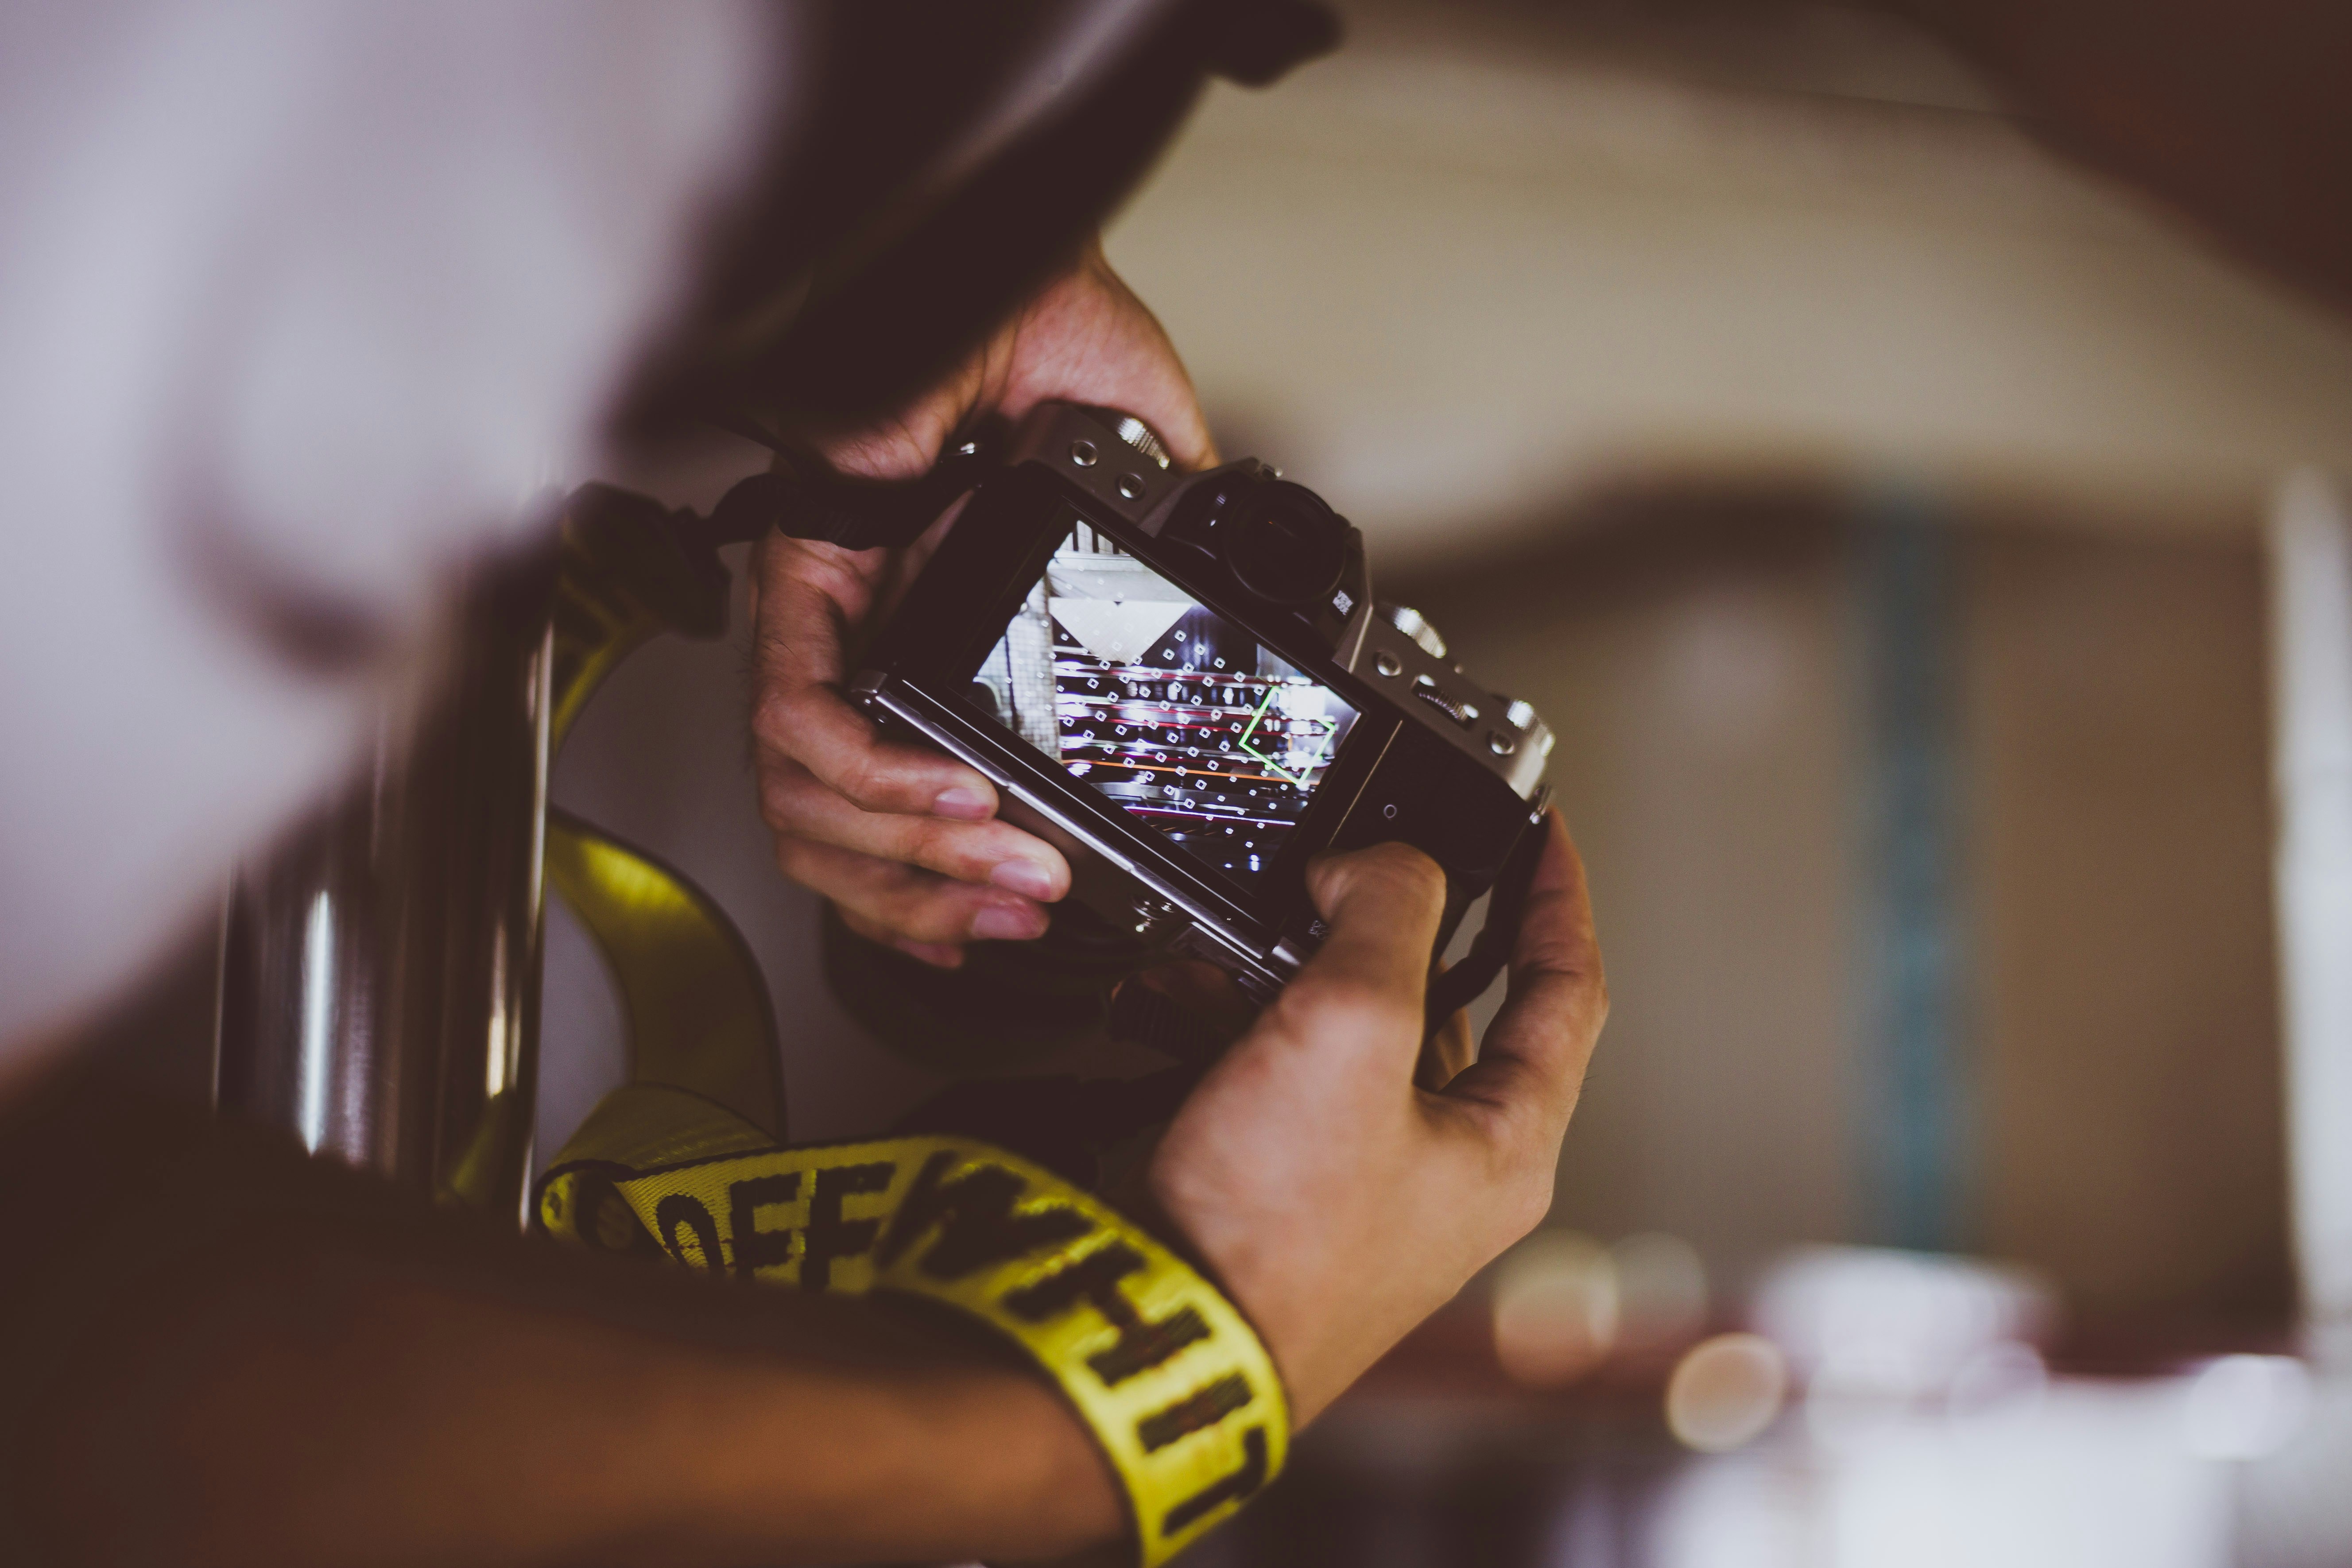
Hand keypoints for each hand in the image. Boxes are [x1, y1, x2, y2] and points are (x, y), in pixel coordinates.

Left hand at [751, 238, 1214, 966]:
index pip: (890, 801)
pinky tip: (948, 796)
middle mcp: (869, 636)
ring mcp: (829, 613)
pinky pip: (799, 720)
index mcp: (935, 630)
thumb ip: (1173, 555)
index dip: (927, 889)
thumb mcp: (1138, 479)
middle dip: (925, 903)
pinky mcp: (805, 577)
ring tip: (996, 874)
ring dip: (905, 863)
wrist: (987, 258)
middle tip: (1014, 918)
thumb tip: (1232, 607)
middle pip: (836, 832)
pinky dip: (873, 779)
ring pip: (805, 802)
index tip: (998, 930)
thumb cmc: (1040, 334)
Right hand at [1148, 813, 1607, 1423]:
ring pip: (1348, 1035)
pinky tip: (1179, 995)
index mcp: (1506, 1147)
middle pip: (1449, 1006)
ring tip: (1245, 924)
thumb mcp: (1354, 1028)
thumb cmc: (1274, 1227)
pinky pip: (1273, 1075)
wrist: (1154, 1328)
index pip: (1569, 990)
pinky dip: (1233, 1021)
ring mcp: (1358, 1185)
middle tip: (1362, 861)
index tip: (1546, 828)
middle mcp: (1443, 1172)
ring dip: (1296, 968)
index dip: (1559, 894)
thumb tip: (1380, 865)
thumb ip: (1387, 915)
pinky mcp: (1276, 1189)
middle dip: (1392, 923)